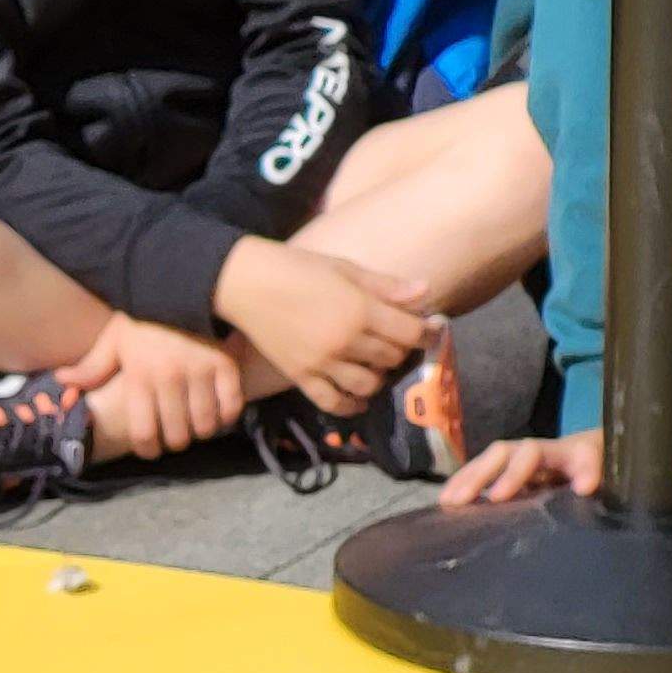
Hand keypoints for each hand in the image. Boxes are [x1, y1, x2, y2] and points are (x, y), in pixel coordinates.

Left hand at [60, 313, 243, 458]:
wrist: (182, 286)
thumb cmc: (145, 318)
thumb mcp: (114, 339)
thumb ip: (91, 367)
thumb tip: (61, 381)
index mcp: (139, 376)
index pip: (142, 431)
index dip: (147, 449)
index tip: (150, 449)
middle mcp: (169, 378)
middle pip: (177, 435)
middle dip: (175, 441)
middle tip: (174, 435)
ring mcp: (200, 373)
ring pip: (205, 425)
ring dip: (200, 431)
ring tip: (196, 424)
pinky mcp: (226, 366)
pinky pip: (231, 406)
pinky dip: (227, 416)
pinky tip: (218, 412)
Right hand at [214, 239, 433, 415]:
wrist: (242, 283)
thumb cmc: (295, 268)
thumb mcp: (344, 268)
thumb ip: (385, 285)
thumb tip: (425, 292)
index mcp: (360, 310)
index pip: (411, 332)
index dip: (427, 331)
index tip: (429, 328)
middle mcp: (345, 341)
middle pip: (392, 357)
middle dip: (401, 349)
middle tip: (396, 339)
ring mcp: (322, 363)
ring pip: (369, 383)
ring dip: (379, 375)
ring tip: (374, 363)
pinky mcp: (300, 376)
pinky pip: (333, 402)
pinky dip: (351, 404)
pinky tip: (359, 397)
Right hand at [440, 429, 603, 507]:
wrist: (598, 455)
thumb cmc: (600, 467)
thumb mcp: (603, 468)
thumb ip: (594, 473)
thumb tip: (585, 486)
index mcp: (557, 450)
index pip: (529, 454)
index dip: (513, 474)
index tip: (498, 497)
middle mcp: (533, 450)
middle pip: (500, 454)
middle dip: (478, 476)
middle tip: (458, 500)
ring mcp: (519, 458)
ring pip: (487, 461)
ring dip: (465, 479)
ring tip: (446, 501)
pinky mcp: (511, 470)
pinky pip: (484, 471)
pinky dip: (465, 483)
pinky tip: (448, 499)